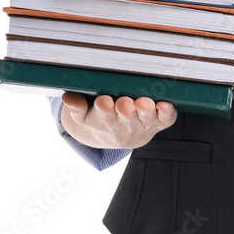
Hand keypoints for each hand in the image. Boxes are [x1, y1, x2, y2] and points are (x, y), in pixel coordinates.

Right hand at [60, 92, 177, 148]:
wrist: (124, 136)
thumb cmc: (103, 119)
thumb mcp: (84, 116)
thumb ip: (76, 107)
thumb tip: (67, 97)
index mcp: (106, 120)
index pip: (103, 116)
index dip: (104, 109)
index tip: (103, 102)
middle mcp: (127, 123)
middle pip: (126, 118)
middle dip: (125, 110)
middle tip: (124, 103)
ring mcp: (145, 122)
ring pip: (146, 118)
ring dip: (146, 111)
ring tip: (144, 103)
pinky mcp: (160, 120)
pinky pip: (166, 119)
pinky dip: (167, 112)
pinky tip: (165, 104)